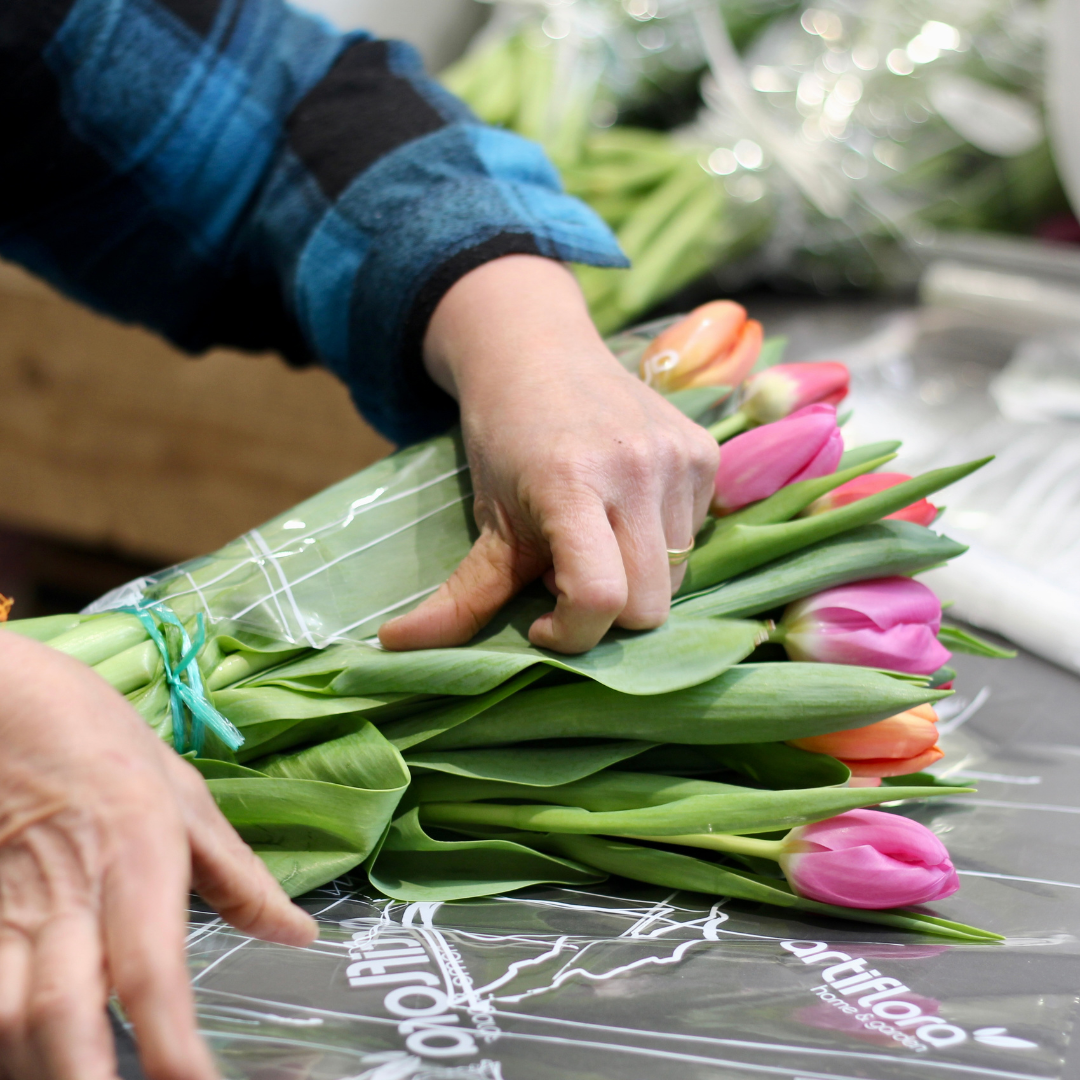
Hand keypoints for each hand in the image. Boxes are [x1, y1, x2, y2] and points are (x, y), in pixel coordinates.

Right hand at [0, 631, 315, 1079]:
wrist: (8, 702)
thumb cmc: (107, 747)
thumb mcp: (188, 800)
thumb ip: (241, 878)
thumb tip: (298, 934)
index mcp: (137, 859)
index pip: (152, 971)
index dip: (172, 1047)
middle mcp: (66, 896)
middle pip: (59, 1018)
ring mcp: (1, 910)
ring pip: (3, 1022)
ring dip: (38, 1072)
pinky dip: (1, 1040)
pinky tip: (30, 1057)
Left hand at [379, 255, 718, 654]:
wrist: (538, 351)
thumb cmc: (505, 441)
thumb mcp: (488, 520)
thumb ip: (460, 594)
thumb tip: (398, 645)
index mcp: (571, 484)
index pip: (599, 597)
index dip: (572, 633)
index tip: (541, 622)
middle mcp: (636, 467)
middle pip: (648, 607)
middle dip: (606, 615)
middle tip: (566, 575)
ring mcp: (678, 456)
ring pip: (675, 577)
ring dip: (634, 577)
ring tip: (596, 537)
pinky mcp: (705, 452)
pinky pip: (695, 535)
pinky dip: (659, 543)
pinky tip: (626, 509)